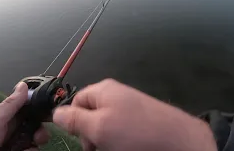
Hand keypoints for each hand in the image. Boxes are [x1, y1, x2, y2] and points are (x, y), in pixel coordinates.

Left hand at [0, 82, 47, 150]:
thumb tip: (24, 84)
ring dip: (37, 142)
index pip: (27, 110)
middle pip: (35, 126)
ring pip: (35, 140)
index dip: (38, 109)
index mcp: (6, 118)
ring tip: (31, 145)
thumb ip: (11, 104)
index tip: (48, 110)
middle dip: (40, 129)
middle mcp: (12, 131)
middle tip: (39, 136)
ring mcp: (14, 145)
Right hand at [53, 79, 216, 150]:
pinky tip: (125, 146)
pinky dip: (118, 139)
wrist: (178, 140)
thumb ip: (74, 119)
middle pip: (90, 114)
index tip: (82, 140)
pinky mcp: (140, 118)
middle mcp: (115, 94)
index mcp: (103, 90)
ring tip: (114, 148)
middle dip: (90, 133)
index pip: (76, 102)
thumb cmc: (134, 132)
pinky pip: (120, 128)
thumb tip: (55, 113)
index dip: (74, 121)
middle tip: (99, 147)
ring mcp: (129, 106)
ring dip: (104, 139)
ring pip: (105, 124)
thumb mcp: (99, 127)